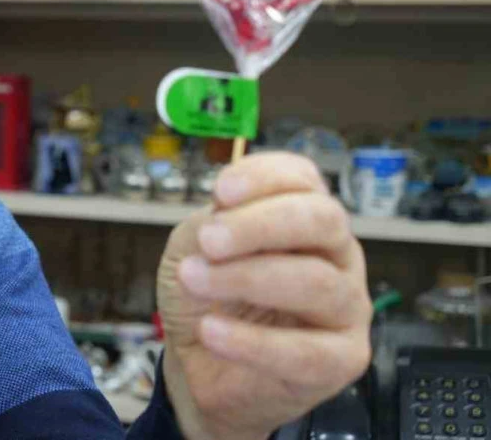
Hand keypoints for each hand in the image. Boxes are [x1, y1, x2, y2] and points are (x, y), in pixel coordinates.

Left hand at [155, 152, 372, 439]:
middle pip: (323, 219)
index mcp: (303, 216)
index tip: (219, 191)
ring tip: (194, 282)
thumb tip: (225, 213)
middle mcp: (336, 254)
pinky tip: (212, 332)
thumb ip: (211, 224)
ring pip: (315, 281)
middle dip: (259, 224)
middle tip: (209, 242)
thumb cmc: (207, 296)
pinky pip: (306, 351)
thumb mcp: (193, 247)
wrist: (201, 365)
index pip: (303, 178)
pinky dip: (251, 341)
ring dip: (245, 279)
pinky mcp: (343, 358)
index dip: (264, 177)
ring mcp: (347, 306)